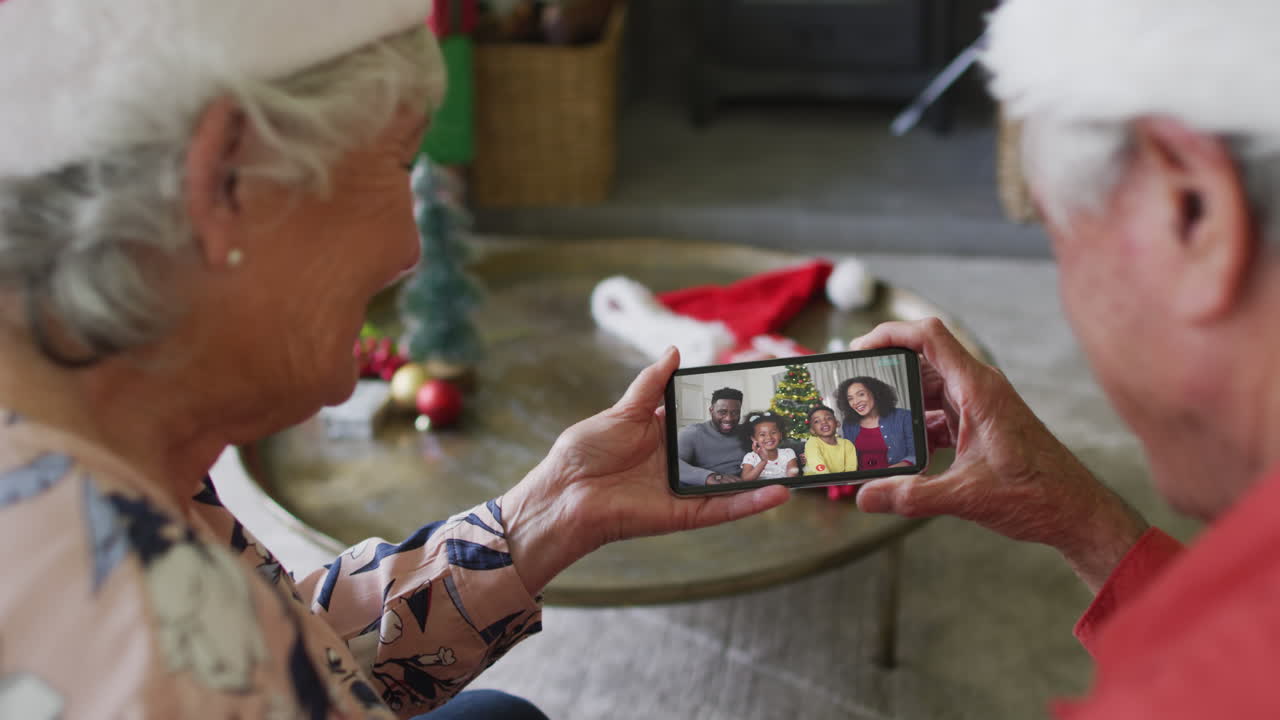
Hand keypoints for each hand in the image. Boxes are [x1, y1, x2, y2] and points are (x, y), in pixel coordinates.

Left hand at [502, 347, 790, 594]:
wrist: (563, 492)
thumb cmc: (584, 451)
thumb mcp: (622, 410)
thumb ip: (652, 384)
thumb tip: (676, 351)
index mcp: (664, 434)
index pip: (708, 417)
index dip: (733, 404)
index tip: (761, 386)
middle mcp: (679, 461)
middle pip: (727, 450)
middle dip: (759, 439)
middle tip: (794, 423)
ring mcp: (684, 488)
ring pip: (734, 480)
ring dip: (766, 473)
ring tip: (801, 460)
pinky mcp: (684, 514)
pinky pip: (723, 508)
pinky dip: (751, 502)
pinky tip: (779, 493)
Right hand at [849, 319, 1148, 593]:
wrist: (1076, 512)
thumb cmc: (1037, 494)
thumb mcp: (966, 495)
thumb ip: (911, 496)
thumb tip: (865, 497)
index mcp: (978, 390)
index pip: (929, 336)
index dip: (890, 334)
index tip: (859, 350)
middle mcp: (979, 389)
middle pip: (922, 362)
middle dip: (886, 375)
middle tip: (853, 392)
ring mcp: (981, 406)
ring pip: (929, 390)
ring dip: (900, 404)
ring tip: (869, 422)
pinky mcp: (982, 425)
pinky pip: (940, 413)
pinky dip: (916, 426)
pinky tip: (900, 450)